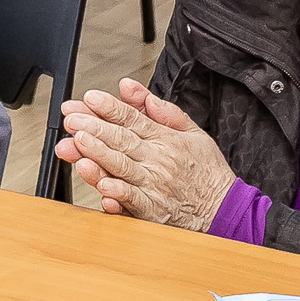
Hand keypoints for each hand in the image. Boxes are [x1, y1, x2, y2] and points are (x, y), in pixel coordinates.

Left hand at [55, 77, 237, 230]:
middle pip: (121, 140)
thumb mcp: (193, 133)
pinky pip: (133, 201)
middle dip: (92, 127)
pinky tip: (103, 186)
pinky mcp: (153, 211)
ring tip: (79, 143)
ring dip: (99, 155)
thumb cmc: (207, 173)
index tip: (89, 98)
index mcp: (165, 140)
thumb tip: (132, 89)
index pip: (133, 119)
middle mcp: (158, 161)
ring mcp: (154, 186)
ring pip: (121, 167)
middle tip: (72, 118)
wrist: (227, 212)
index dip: (109, 107)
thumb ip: (163, 110)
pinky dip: (117, 194)